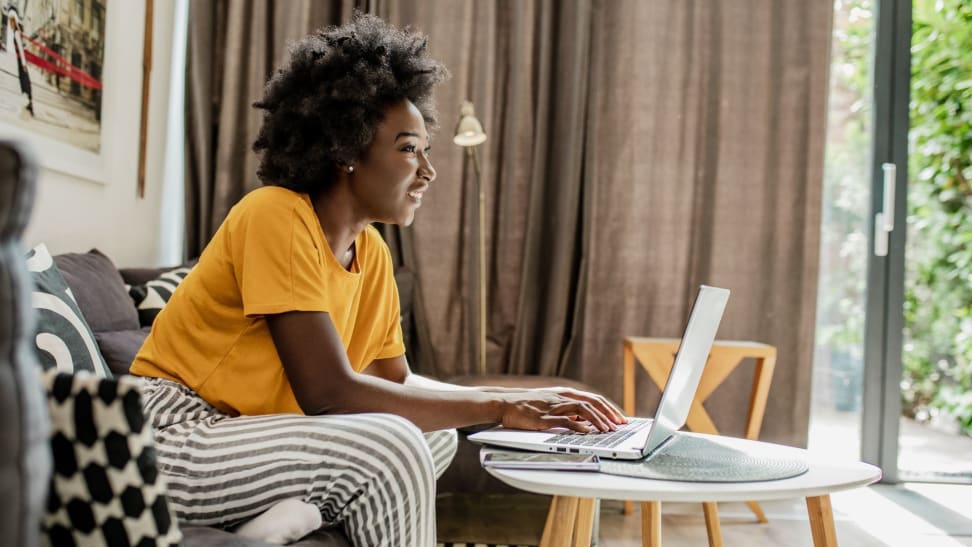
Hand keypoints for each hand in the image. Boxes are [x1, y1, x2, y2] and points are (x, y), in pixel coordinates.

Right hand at [497, 391, 618, 432]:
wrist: (504, 403)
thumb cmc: (526, 406)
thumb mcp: (550, 404)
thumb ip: (566, 410)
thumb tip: (584, 421)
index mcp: (564, 393)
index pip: (593, 398)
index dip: (608, 407)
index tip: (619, 417)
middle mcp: (561, 397)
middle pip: (592, 402)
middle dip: (609, 413)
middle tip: (620, 424)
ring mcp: (553, 406)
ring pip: (582, 410)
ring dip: (598, 420)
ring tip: (608, 430)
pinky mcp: (544, 418)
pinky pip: (565, 421)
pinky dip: (579, 426)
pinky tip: (588, 432)